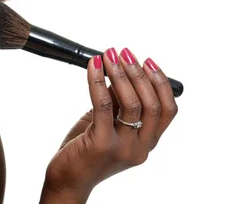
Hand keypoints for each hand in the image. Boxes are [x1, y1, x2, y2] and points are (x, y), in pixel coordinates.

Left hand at [43, 48, 178, 199]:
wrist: (66, 181)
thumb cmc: (85, 151)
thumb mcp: (107, 125)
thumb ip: (118, 104)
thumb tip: (119, 72)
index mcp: (146, 143)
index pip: (167, 110)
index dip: (161, 82)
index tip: (148, 61)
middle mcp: (140, 148)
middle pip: (151, 104)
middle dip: (139, 73)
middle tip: (124, 52)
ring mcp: (122, 147)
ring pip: (131, 104)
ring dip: (120, 74)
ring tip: (109, 55)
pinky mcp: (101, 144)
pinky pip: (103, 105)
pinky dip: (99, 81)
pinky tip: (94, 66)